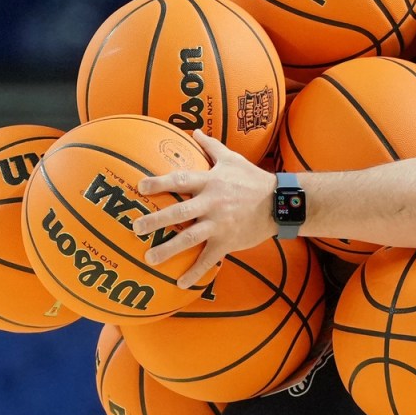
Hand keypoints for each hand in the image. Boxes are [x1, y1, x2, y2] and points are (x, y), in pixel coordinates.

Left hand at [133, 129, 277, 288]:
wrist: (280, 203)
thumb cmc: (253, 179)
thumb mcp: (233, 159)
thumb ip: (211, 146)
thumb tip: (193, 131)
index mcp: (210, 182)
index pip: (180, 180)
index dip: (160, 183)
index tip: (140, 186)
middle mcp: (212, 203)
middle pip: (180, 213)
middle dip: (156, 221)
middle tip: (135, 227)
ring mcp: (219, 224)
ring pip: (190, 238)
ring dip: (168, 250)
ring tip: (149, 259)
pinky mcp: (228, 241)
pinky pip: (209, 259)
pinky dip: (195, 272)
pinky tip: (180, 283)